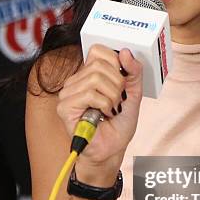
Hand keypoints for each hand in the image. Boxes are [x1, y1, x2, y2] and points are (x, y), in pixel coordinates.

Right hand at [57, 44, 142, 164]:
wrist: (112, 149)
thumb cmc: (118, 124)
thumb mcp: (134, 93)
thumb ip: (133, 71)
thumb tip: (125, 52)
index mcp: (89, 74)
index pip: (98, 50)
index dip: (115, 63)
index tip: (122, 82)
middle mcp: (76, 81)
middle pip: (99, 65)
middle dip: (117, 84)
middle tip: (118, 101)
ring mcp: (68, 94)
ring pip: (96, 79)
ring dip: (112, 97)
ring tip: (111, 110)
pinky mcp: (65, 107)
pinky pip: (90, 94)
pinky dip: (104, 105)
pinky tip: (103, 115)